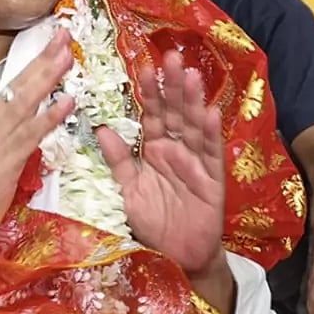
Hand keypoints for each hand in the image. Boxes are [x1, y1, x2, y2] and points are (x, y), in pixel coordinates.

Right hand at [0, 30, 75, 252]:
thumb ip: (8, 133)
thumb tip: (31, 117)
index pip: (15, 84)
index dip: (36, 62)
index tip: (54, 40)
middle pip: (21, 84)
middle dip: (44, 58)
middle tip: (64, 33)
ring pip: (26, 102)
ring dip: (49, 77)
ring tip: (68, 56)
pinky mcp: (5, 162)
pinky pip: (31, 135)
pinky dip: (49, 116)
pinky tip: (66, 102)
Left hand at [97, 50, 224, 275]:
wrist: (179, 256)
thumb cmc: (153, 223)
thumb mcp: (127, 192)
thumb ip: (118, 161)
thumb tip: (100, 129)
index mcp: (154, 149)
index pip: (150, 114)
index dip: (147, 92)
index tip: (143, 66)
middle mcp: (176, 149)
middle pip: (174, 112)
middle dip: (172, 85)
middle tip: (171, 57)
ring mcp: (196, 162)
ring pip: (193, 125)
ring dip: (193, 101)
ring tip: (191, 76)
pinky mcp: (212, 178)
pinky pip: (210, 153)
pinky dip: (209, 133)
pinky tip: (210, 113)